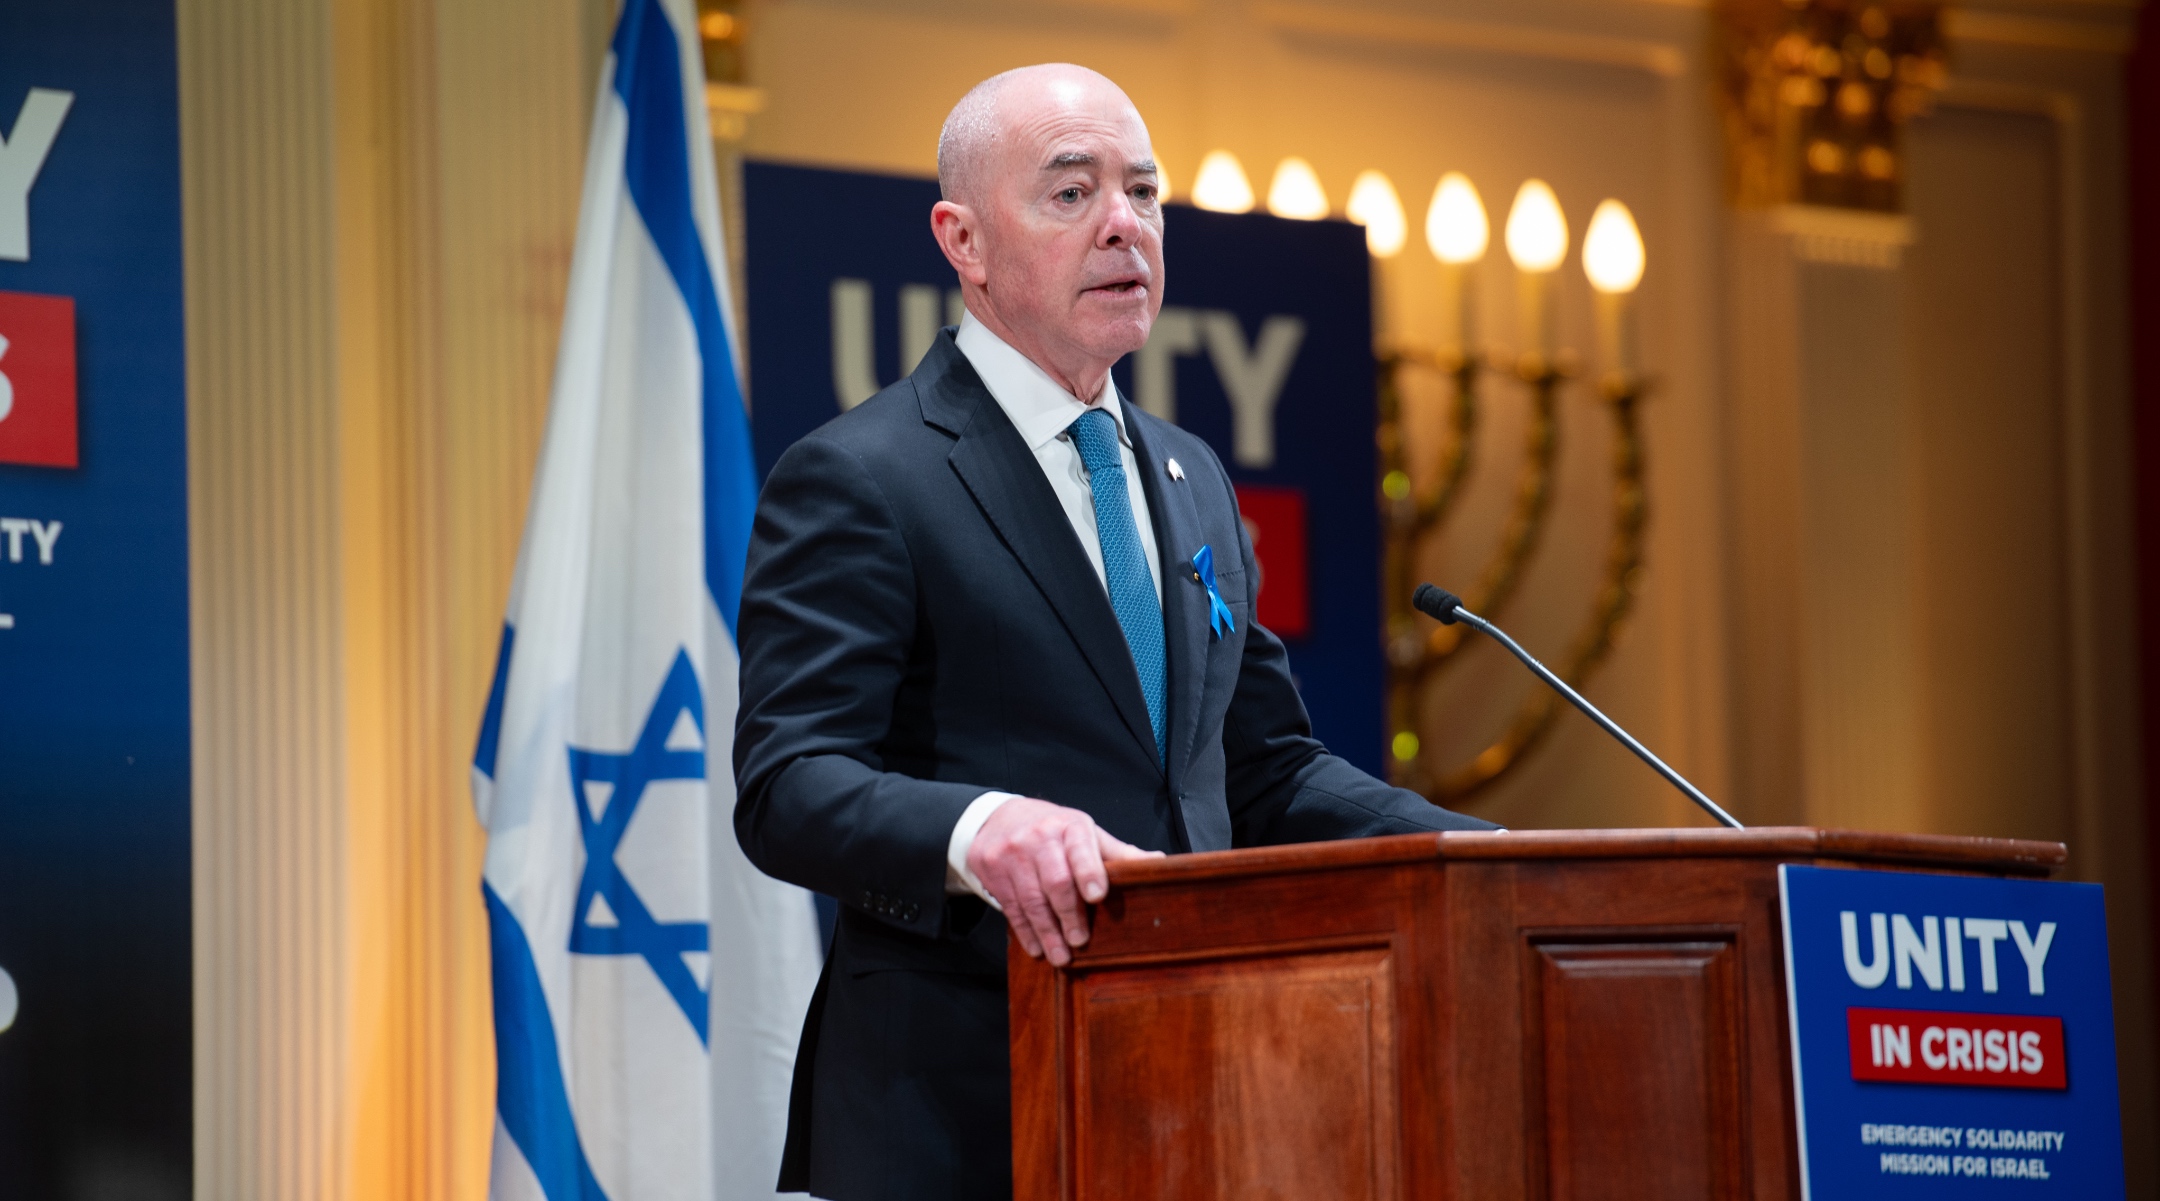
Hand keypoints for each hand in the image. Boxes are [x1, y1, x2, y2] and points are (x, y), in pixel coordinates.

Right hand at [966, 797, 1161, 965]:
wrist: (998, 817)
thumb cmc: (1053, 829)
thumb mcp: (1084, 833)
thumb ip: (1116, 853)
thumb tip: (1159, 864)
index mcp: (1070, 827)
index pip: (1081, 850)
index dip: (1089, 872)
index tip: (1097, 896)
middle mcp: (1039, 837)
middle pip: (1055, 881)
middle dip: (1069, 914)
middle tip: (1079, 940)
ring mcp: (1012, 854)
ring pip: (1031, 899)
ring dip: (1047, 932)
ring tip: (1061, 956)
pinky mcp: (991, 869)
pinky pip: (1010, 906)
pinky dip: (1025, 931)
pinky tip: (1037, 947)